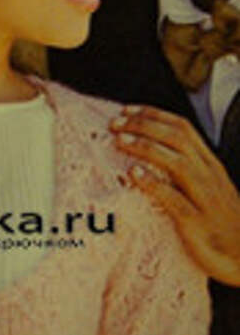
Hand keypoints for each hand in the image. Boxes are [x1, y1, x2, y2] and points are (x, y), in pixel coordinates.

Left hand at [109, 105, 239, 286]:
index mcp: (209, 164)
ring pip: (177, 162)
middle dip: (144, 125)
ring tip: (120, 141)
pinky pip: (175, 199)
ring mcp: (204, 198)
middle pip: (177, 138)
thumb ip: (184, 172)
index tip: (125, 110)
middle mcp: (208, 175)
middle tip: (115, 123)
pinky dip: (154, 184)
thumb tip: (151, 157)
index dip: (153, 115)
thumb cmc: (220, 224)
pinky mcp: (197, 222)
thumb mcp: (207, 190)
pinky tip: (133, 175)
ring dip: (146, 148)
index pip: (182, 127)